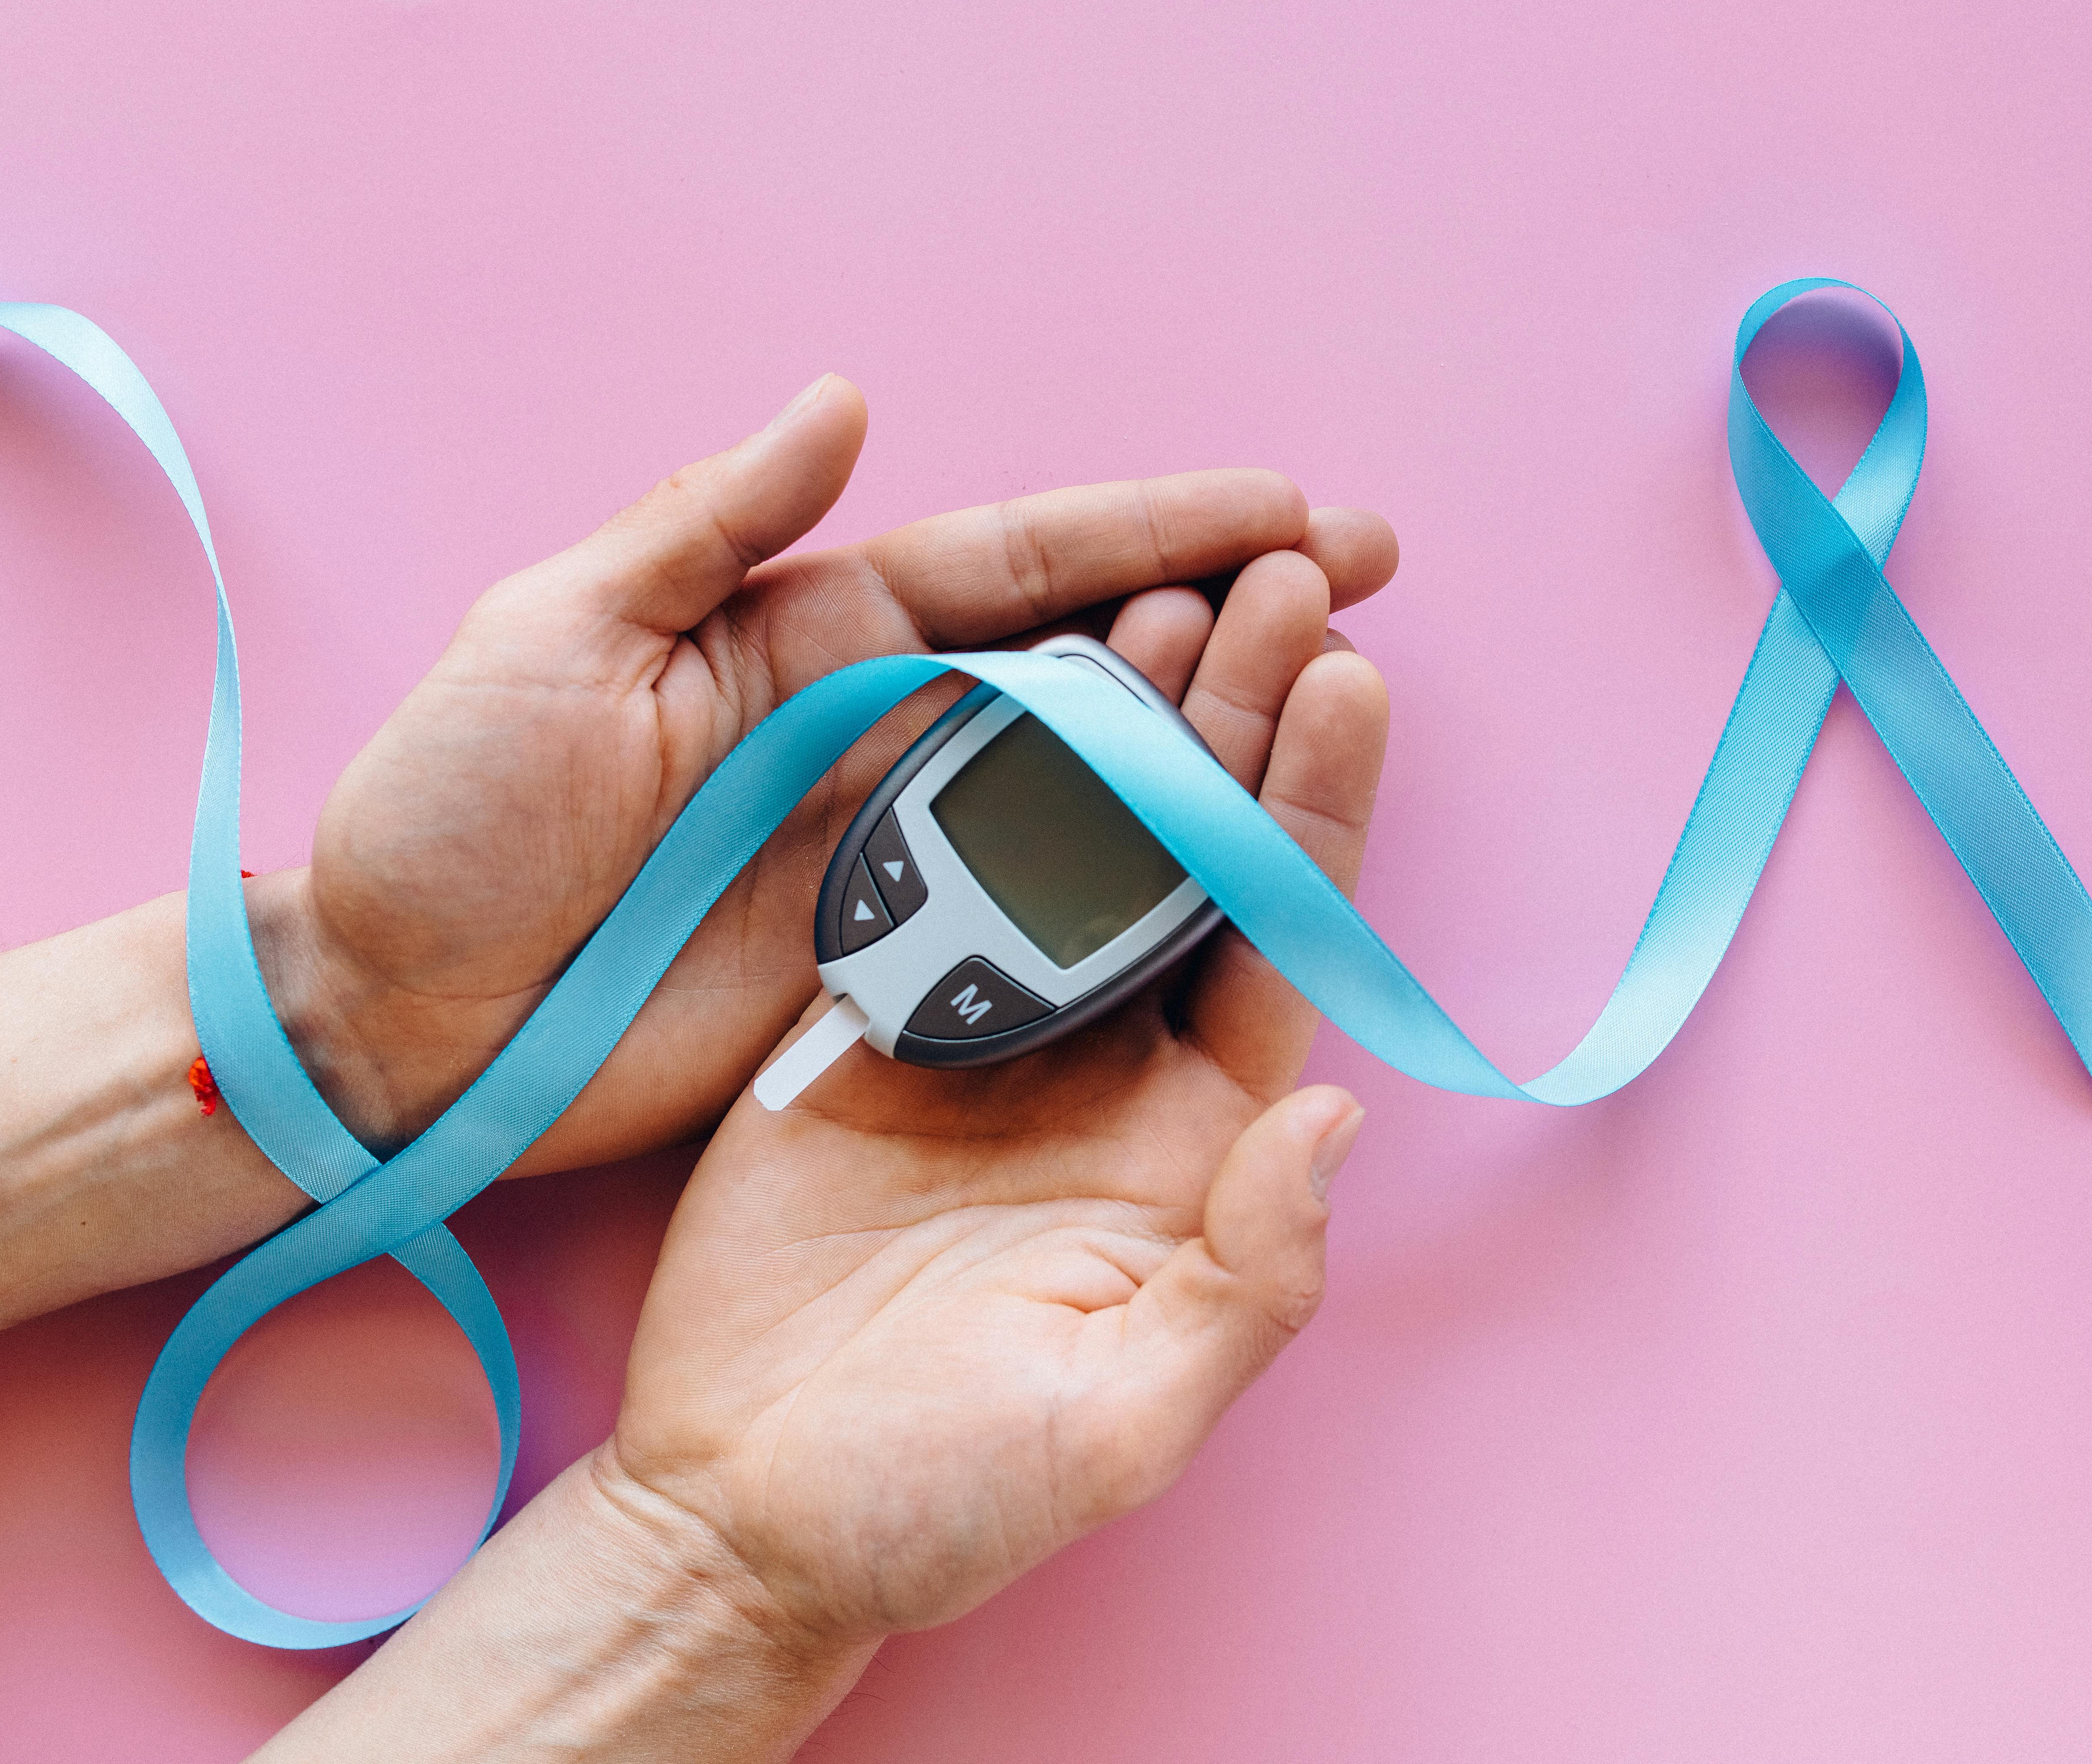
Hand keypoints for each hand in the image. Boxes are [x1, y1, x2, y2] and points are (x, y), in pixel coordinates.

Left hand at [256, 375, 1397, 1166]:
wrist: (398, 1021)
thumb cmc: (447, 823)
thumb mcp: (549, 637)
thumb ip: (700, 527)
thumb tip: (843, 404)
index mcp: (807, 631)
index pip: (1022, 565)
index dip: (1164, 527)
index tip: (1292, 512)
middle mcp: (874, 726)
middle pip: (1091, 657)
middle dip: (1232, 613)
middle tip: (1358, 586)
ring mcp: (894, 847)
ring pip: (1091, 780)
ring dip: (1212, 739)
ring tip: (1335, 699)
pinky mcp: (890, 960)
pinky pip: (1043, 908)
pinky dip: (1139, 880)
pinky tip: (1230, 860)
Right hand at [598, 570, 1387, 1647]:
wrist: (743, 1511)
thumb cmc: (943, 1496)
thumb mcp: (1120, 1422)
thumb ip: (1249, 1281)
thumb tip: (1340, 1124)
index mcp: (1192, 1144)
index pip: (1279, 942)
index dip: (1315, 810)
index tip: (1348, 678)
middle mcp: (1107, 1066)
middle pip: (1194, 861)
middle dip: (1240, 721)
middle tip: (1275, 579)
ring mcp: (989, 1035)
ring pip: (1074, 844)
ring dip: (1118, 720)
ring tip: (1162, 591)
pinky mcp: (870, 1023)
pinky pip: (936, 874)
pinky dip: (970, 774)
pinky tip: (1004, 672)